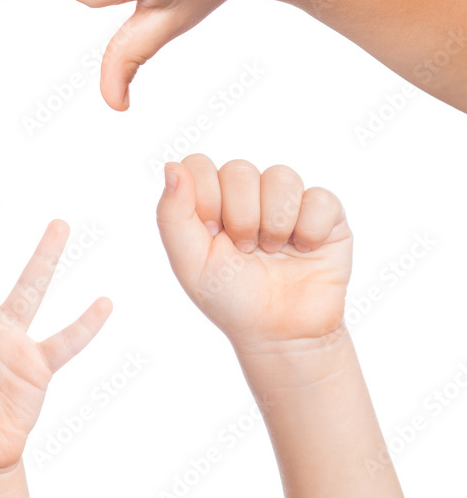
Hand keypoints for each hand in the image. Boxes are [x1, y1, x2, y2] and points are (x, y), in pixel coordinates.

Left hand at [156, 155, 351, 350]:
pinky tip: (303, 250)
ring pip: (281, 176)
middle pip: (239, 170)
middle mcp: (248, 194)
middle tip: (245, 250)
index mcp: (211, 200)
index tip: (212, 234)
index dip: (205, 198)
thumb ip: (172, 214)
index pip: (200, 165)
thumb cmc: (230, 298)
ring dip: (274, 222)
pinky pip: (319, 197)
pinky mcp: (325, 213)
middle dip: (240, 217)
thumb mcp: (189, 262)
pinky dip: (309, 229)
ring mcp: (286, 201)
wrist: (280, 333)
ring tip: (272, 251)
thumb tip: (172, 166)